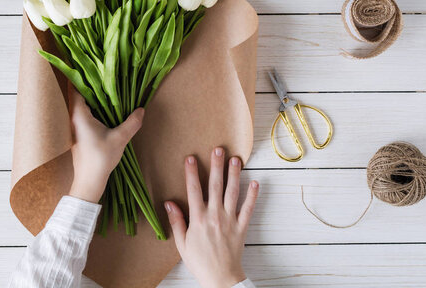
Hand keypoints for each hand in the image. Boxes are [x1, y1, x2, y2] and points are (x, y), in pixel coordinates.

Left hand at [67, 84, 144, 202]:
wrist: (88, 181)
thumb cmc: (100, 159)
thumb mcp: (120, 139)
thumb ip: (131, 122)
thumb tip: (141, 109)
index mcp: (79, 115)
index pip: (76, 87)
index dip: (83, 74)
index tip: (93, 64)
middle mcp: (73, 118)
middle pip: (80, 94)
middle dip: (92, 84)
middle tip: (107, 74)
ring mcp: (75, 126)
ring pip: (83, 105)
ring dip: (94, 97)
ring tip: (109, 88)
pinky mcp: (80, 133)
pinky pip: (86, 114)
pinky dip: (95, 108)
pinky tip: (107, 108)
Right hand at [165, 147, 259, 287]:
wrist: (220, 279)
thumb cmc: (200, 262)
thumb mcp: (182, 244)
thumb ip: (177, 221)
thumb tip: (169, 203)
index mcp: (198, 219)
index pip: (194, 190)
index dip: (192, 173)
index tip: (190, 158)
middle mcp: (215, 215)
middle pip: (215, 186)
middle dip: (216, 166)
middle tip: (218, 149)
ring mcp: (230, 220)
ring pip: (233, 193)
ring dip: (234, 175)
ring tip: (236, 159)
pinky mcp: (241, 227)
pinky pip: (248, 208)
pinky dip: (253, 195)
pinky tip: (255, 182)